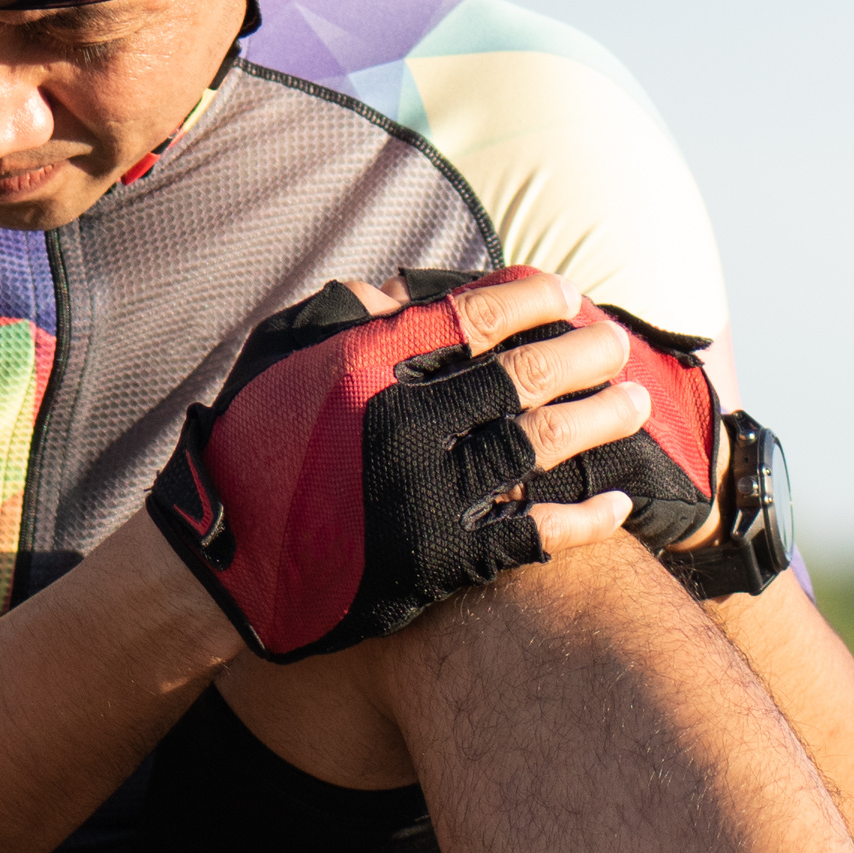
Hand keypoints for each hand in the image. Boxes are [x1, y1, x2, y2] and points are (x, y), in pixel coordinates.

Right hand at [142, 269, 718, 659]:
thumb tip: (400, 286)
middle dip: (585, 354)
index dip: (533, 297)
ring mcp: (424, 496)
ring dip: (599, 422)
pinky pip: (531, 535)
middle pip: (524, 376)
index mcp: (365, 365)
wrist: (218, 567)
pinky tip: (618, 507)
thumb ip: (340, 320)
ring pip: (539, 447)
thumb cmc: (251, 451)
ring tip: (635, 406)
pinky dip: (583, 520)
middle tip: (618, 347)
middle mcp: (402, 424)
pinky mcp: (437, 562)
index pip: (475, 314)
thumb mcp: (279, 364)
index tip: (567, 294)